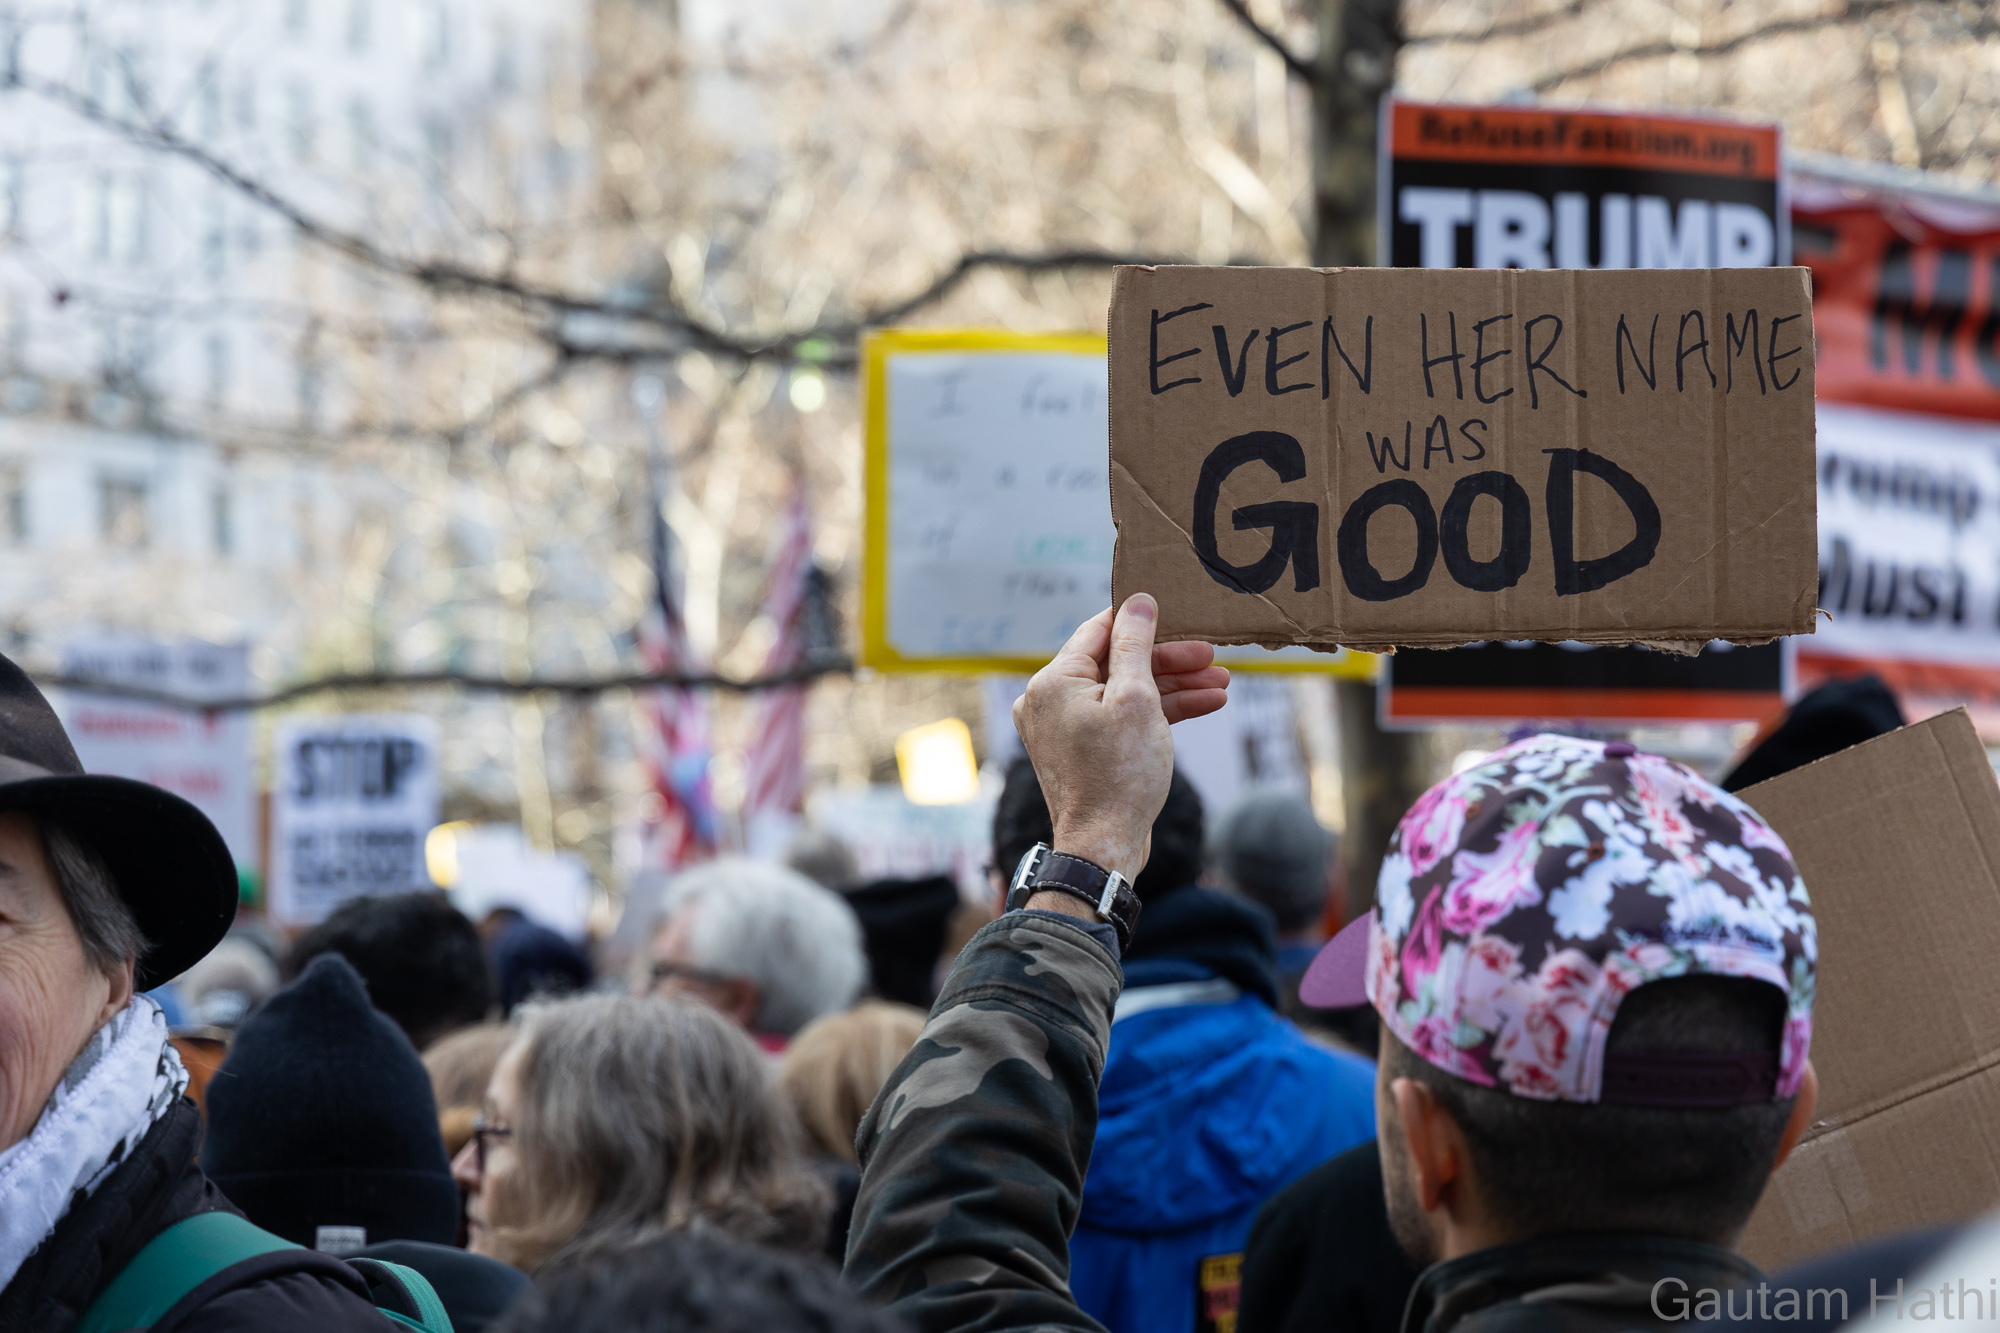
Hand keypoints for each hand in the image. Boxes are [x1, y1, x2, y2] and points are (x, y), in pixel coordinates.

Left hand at [1012, 595, 1228, 886]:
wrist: (1104, 845)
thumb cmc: (1119, 775)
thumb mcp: (1136, 699)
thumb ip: (1135, 645)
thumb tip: (1137, 601)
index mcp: (1054, 680)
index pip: (1100, 629)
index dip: (1143, 619)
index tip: (1180, 614)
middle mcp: (1050, 700)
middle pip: (1117, 662)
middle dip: (1169, 660)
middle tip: (1213, 656)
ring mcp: (1064, 727)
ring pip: (1124, 691)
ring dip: (1172, 686)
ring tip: (1221, 683)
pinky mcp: (1081, 749)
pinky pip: (1120, 717)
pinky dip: (1158, 712)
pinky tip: (1204, 704)